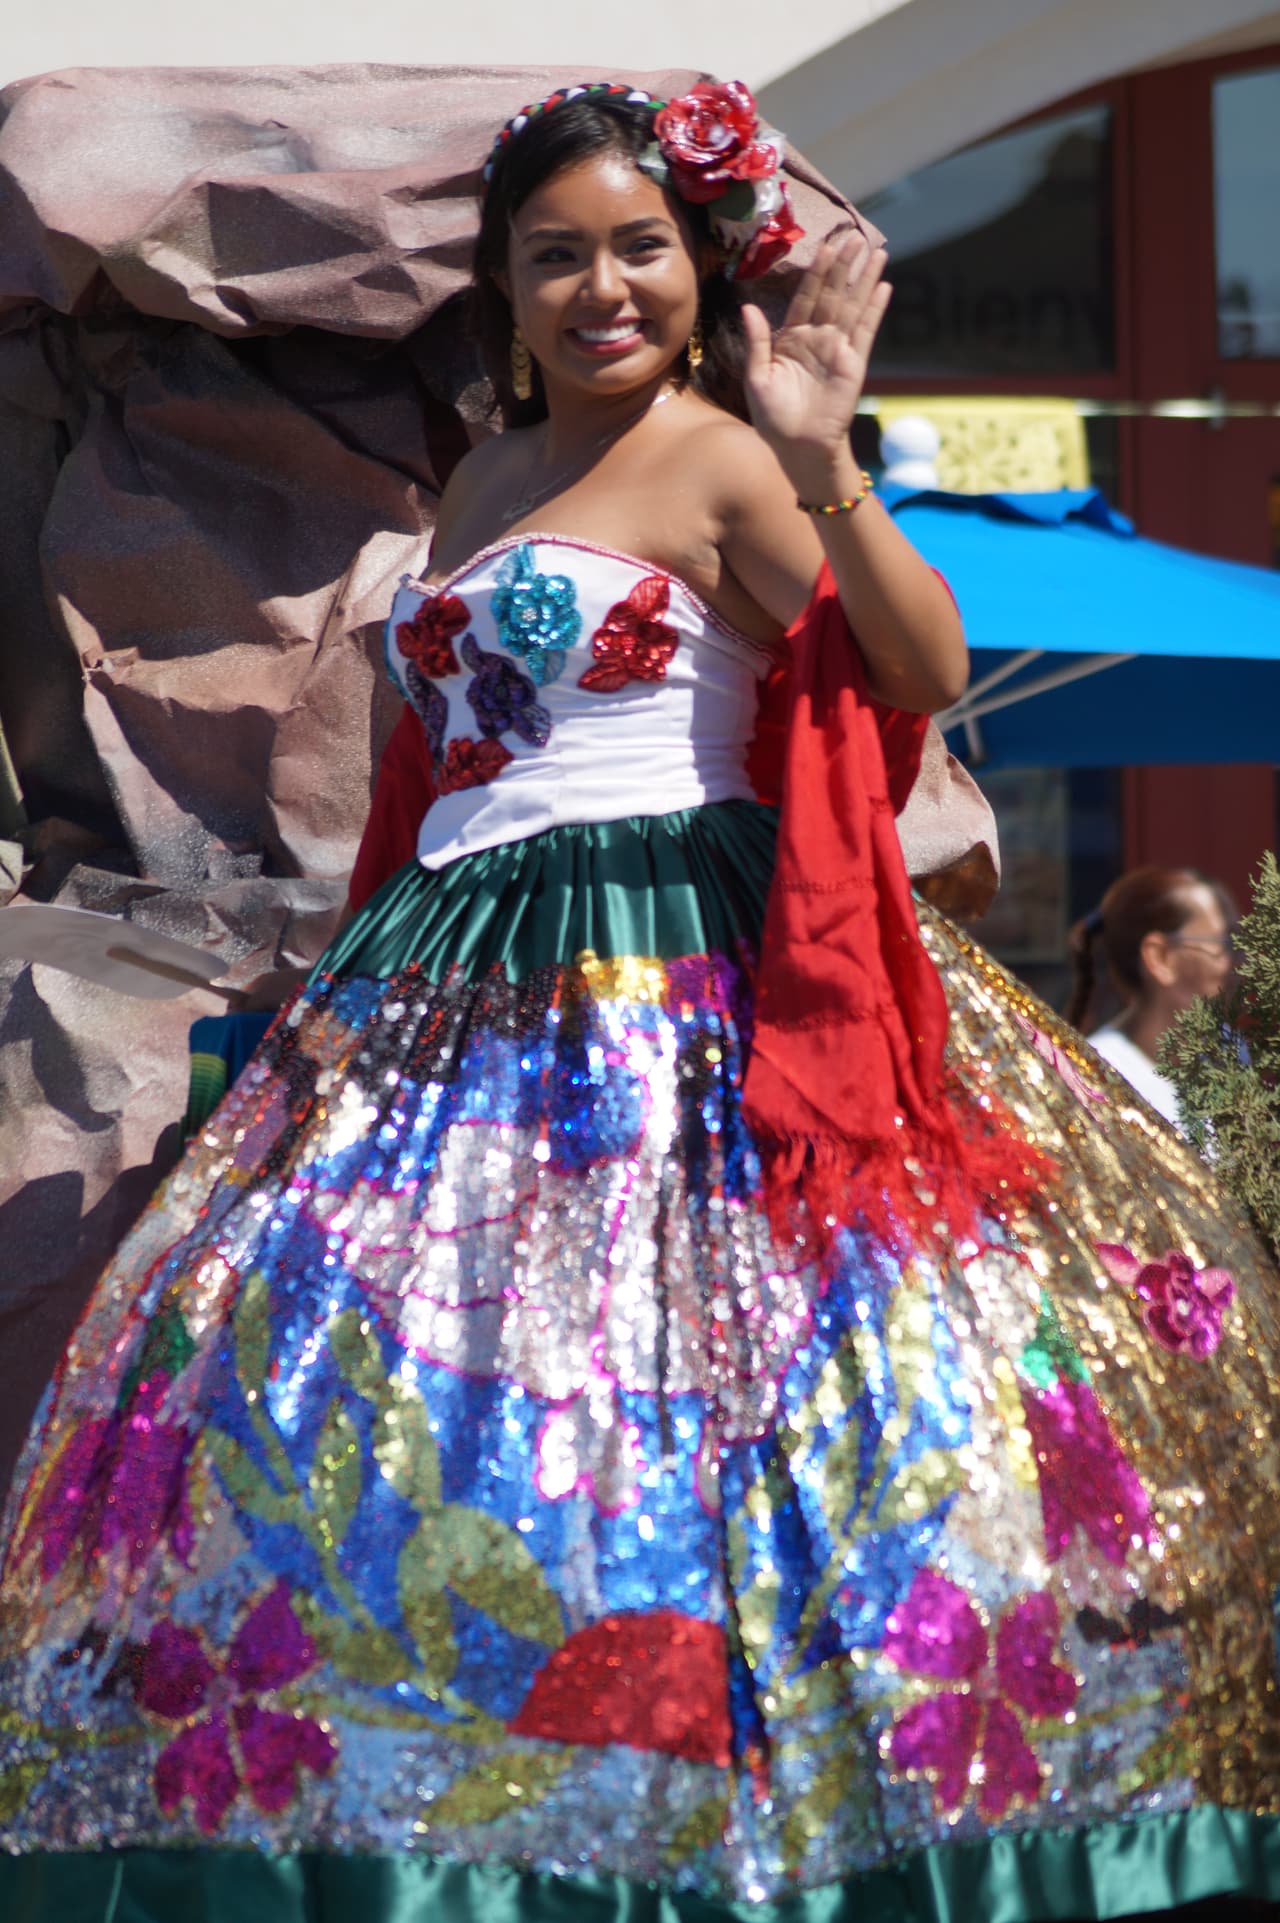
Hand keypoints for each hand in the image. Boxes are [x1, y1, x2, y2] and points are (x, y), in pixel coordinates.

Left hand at [740, 229, 890, 487]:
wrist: (798, 447)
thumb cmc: (774, 418)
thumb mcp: (757, 378)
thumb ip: (757, 342)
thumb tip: (748, 308)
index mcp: (791, 339)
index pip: (806, 297)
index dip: (816, 272)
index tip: (825, 246)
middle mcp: (816, 338)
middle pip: (832, 294)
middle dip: (842, 265)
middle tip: (853, 236)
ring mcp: (837, 349)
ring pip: (852, 306)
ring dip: (864, 279)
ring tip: (876, 251)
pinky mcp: (853, 363)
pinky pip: (865, 332)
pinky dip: (874, 309)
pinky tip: (883, 287)